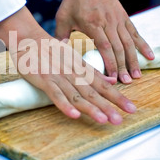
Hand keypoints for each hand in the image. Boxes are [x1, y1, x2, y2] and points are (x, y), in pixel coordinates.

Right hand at [0, 6, 136, 123]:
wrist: (28, 38)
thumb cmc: (51, 50)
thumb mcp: (74, 58)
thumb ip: (91, 71)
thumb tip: (111, 81)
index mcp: (82, 68)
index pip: (103, 84)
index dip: (117, 97)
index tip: (131, 108)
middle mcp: (73, 72)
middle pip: (93, 92)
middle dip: (108, 106)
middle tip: (121, 120)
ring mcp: (59, 76)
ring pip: (77, 95)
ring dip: (91, 108)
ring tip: (104, 120)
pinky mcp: (44, 79)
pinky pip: (55, 94)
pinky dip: (64, 105)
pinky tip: (74, 116)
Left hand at [55, 0, 154, 83]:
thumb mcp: (63, 16)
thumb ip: (60, 34)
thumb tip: (55, 53)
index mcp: (93, 23)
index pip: (104, 46)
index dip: (110, 63)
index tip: (112, 78)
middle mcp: (108, 22)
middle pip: (119, 48)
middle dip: (123, 66)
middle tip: (127, 82)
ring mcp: (118, 20)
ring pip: (129, 42)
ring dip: (134, 60)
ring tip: (137, 76)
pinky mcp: (124, 18)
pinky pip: (135, 33)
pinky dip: (143, 45)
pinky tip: (150, 57)